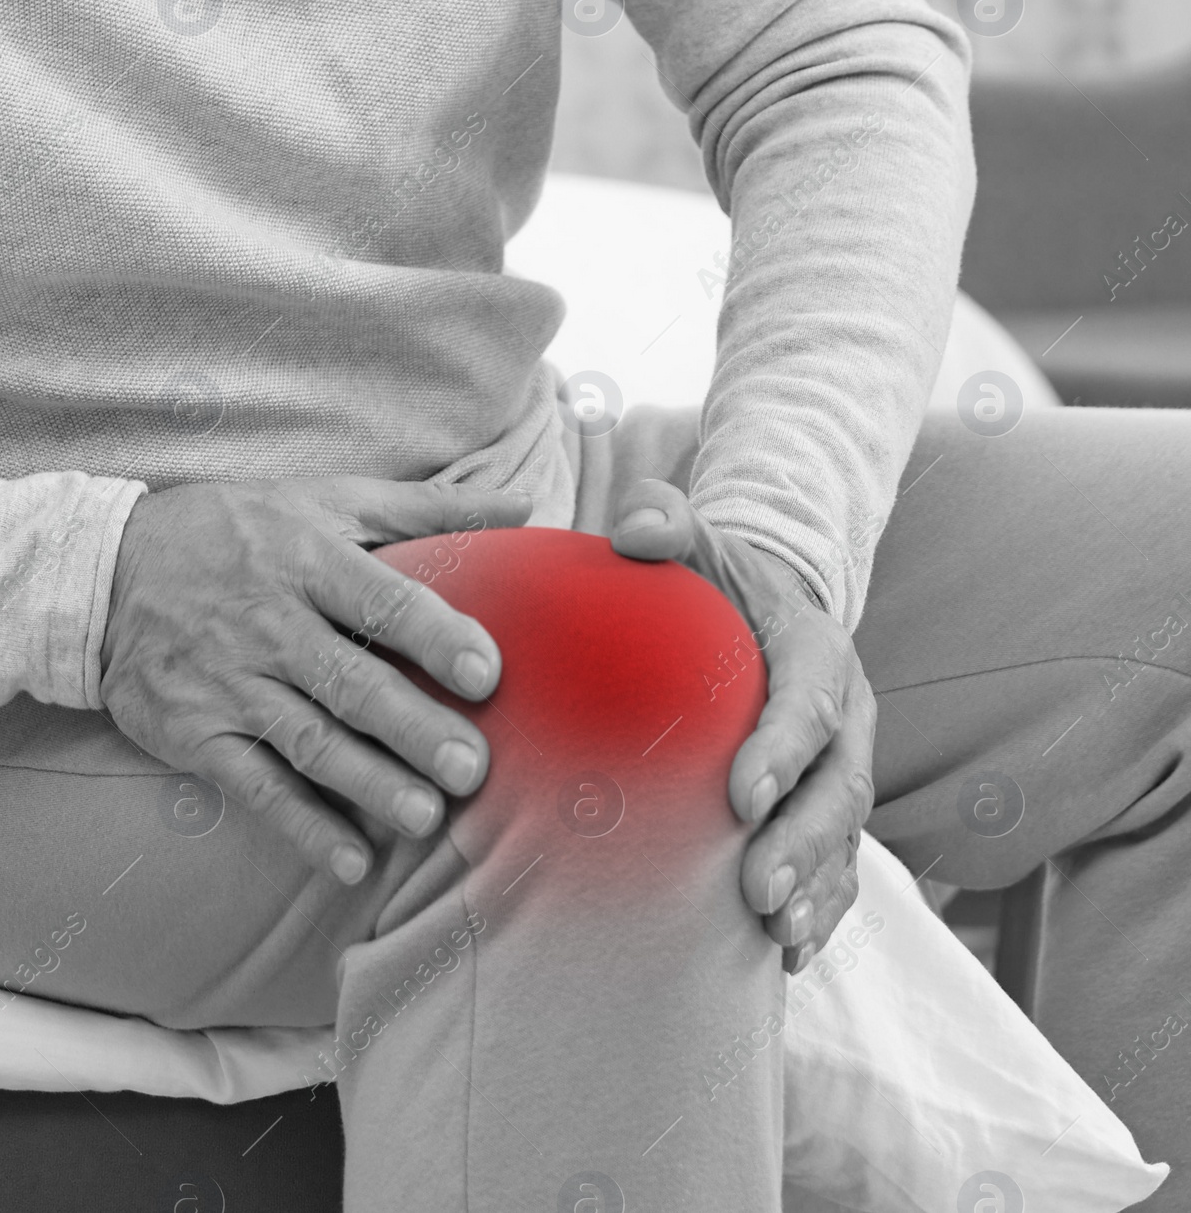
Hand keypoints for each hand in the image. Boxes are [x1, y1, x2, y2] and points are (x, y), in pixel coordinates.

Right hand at [99, 477, 532, 883]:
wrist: (100, 574)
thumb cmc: (233, 533)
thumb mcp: (321, 499)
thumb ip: (424, 508)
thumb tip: (523, 505)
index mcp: (303, 558)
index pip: (377, 600)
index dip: (433, 635)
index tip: (485, 672)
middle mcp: (265, 622)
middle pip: (348, 681)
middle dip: (410, 727)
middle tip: (470, 767)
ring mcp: (226, 683)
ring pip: (306, 740)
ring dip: (367, 783)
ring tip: (426, 816)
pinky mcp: (193, 733)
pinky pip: (253, 785)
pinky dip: (300, 825)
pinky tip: (350, 859)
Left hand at [609, 478, 877, 972]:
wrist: (758, 608)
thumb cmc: (710, 580)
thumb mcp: (691, 539)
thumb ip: (663, 524)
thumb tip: (636, 528)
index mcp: (816, 653)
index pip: (810, 702)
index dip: (785, 750)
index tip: (740, 796)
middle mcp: (846, 718)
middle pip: (840, 788)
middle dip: (803, 843)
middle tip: (755, 890)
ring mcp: (842, 770)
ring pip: (844, 839)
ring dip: (814, 889)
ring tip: (774, 934)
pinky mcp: (828, 811)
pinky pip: (838, 868)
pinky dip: (821, 912)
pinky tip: (784, 957)